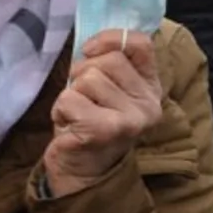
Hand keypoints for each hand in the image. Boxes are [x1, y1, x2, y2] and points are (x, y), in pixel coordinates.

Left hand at [43, 29, 163, 196]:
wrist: (82, 172)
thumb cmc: (90, 123)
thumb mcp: (107, 89)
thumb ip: (108, 62)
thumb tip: (91, 41)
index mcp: (152, 88)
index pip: (139, 43)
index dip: (109, 39)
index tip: (88, 51)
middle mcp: (149, 104)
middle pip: (108, 61)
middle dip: (82, 73)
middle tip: (81, 97)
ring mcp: (131, 119)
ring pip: (87, 79)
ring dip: (71, 94)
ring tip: (77, 114)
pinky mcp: (105, 130)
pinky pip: (70, 98)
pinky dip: (60, 109)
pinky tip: (69, 125)